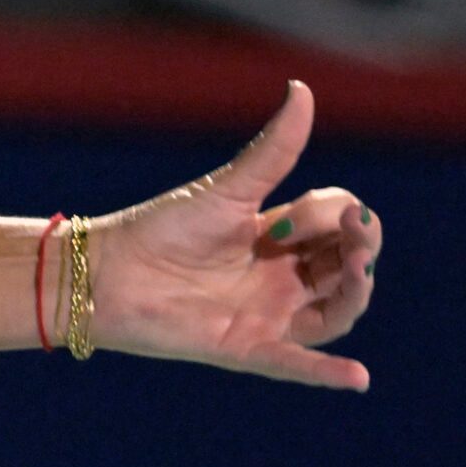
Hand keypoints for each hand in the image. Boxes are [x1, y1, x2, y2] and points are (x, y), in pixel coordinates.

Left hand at [90, 82, 381, 389]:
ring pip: (335, 313)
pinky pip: (295, 364)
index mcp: (281, 238)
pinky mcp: (245, 347)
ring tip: (358, 272)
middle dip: (362, 250)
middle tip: (358, 236)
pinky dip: (326, 372)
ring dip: (355, 295)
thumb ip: (271, 151)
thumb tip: (302, 90)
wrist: (103, 269)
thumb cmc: (160, 227)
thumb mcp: (225, 190)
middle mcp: (282, 278)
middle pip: (347, 269)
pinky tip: (357, 377)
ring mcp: (267, 315)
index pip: (340, 226)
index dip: (337, 216)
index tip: (296, 210)